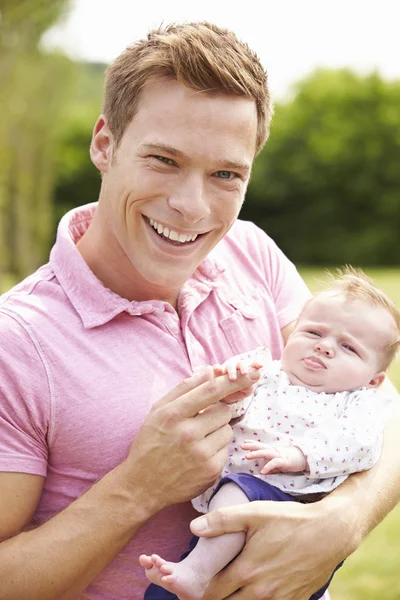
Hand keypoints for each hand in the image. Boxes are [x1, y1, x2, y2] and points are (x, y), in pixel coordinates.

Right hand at [122, 366, 261, 513]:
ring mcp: (201, 454)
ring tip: (197, 441)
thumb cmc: (150, 442)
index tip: (252, 373)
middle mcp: (188, 434)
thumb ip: (184, 388)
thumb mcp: (159, 411)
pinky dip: (216, 449)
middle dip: (216, 413)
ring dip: (216, 432)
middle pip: (224, 411)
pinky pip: (226, 449)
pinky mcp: (211, 471)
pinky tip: (198, 456)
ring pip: (227, 430)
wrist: (143, 485)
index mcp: (173, 415)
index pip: (211, 391)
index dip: (234, 381)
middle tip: (200, 422)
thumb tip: (210, 371)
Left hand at [190, 499, 352, 598]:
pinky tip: (257, 590)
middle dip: (217, 598)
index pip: (212, 592)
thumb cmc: (291, 520)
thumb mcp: (255, 512)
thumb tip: (193, 527)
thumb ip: (222, 520)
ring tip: (233, 588)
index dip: (201, 589)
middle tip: (212, 586)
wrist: (330, 531)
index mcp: (247, 571)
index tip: (195, 583)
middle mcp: (261, 592)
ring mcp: (279, 599)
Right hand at [213, 360, 262, 403]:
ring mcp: (226, 369)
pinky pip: (217, 368)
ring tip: (232, 378)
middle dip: (243, 367)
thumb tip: (257, 374)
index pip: (253, 365)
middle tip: (245, 373)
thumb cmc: (235, 393)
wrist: (221, 398)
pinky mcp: (217, 372)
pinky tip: (217, 369)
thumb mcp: (244, 391)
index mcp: (245, 372)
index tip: (261, 365)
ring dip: (231, 370)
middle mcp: (236, 368)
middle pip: (241, 363)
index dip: (257, 363)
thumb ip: (249, 384)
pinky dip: (217, 367)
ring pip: (229, 365)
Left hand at [241, 441, 306, 473]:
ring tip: (247, 456)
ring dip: (256, 454)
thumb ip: (270, 466)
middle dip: (251, 446)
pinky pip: (274, 463)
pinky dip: (268, 467)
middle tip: (241, 446)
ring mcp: (278, 455)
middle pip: (261, 447)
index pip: (261, 446)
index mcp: (272, 451)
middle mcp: (274, 451)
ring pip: (265, 453)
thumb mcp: (278, 463)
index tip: (244, 442)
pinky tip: (262, 471)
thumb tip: (262, 471)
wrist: (304, 459)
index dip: (252, 444)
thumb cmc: (290, 460)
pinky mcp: (284, 461)